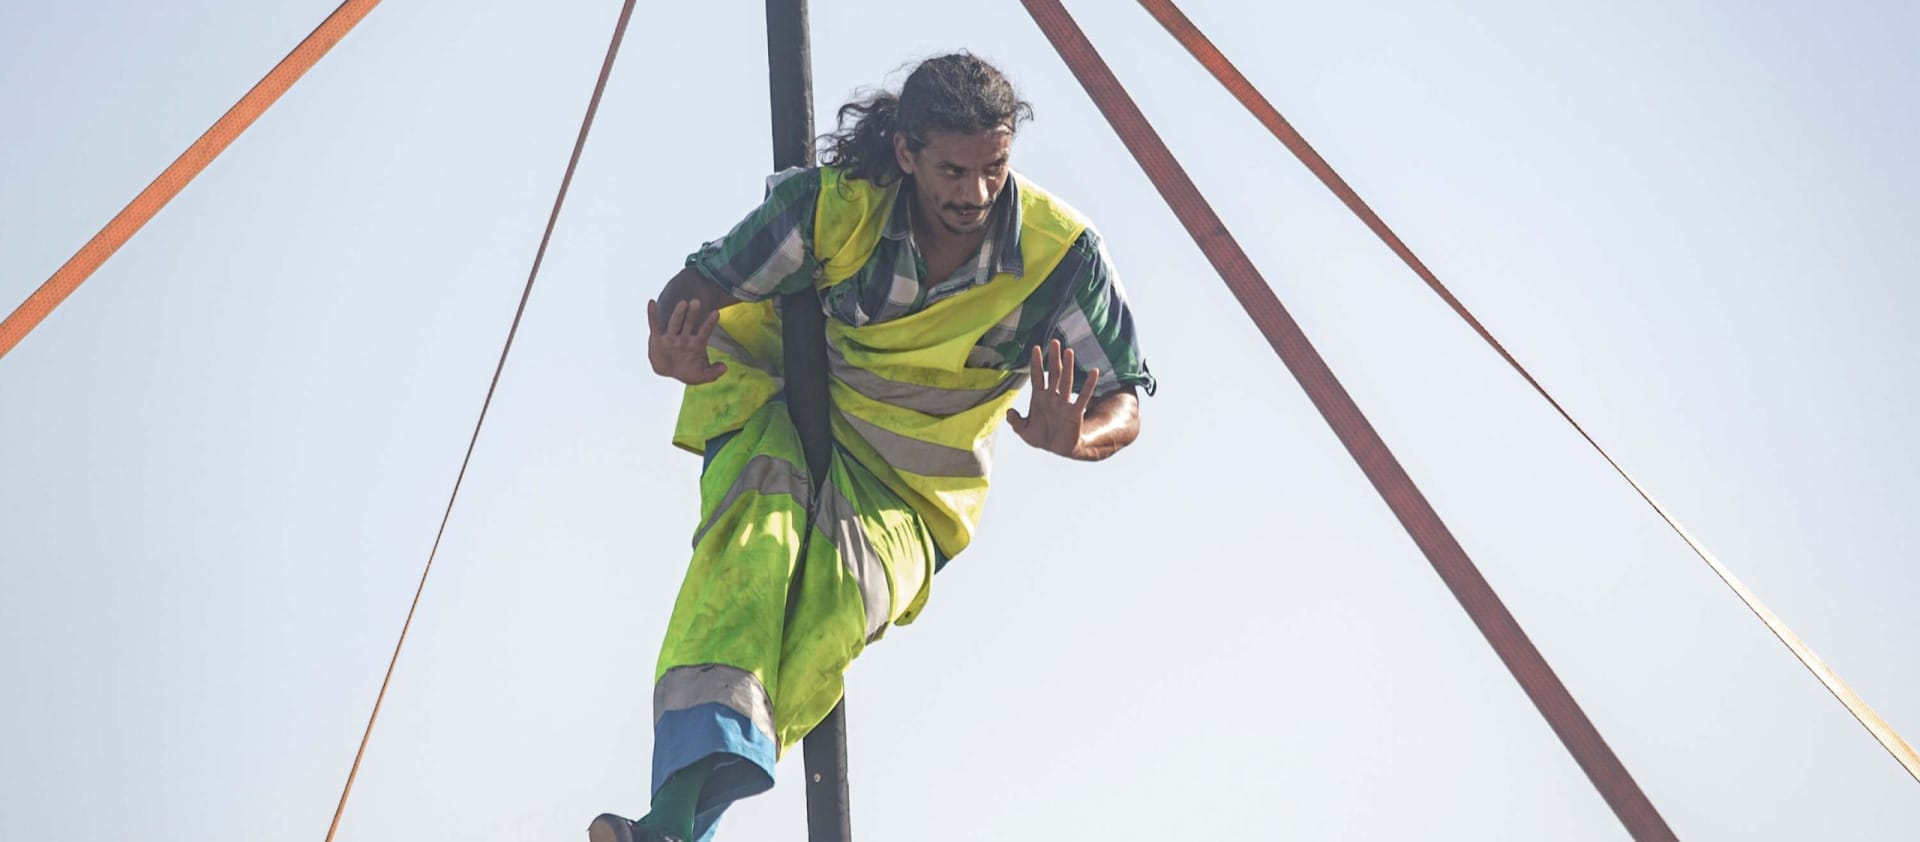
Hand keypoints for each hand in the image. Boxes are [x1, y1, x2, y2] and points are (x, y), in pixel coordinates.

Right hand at [646, 298, 727, 384]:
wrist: (669, 374)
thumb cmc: (688, 371)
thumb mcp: (703, 375)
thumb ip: (714, 372)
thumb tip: (725, 368)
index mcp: (697, 343)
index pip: (705, 331)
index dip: (710, 323)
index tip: (716, 312)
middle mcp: (684, 337)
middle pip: (689, 324)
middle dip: (693, 314)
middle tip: (697, 302)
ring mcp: (671, 337)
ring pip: (675, 323)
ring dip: (678, 314)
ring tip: (683, 303)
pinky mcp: (657, 339)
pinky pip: (654, 325)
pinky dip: (652, 315)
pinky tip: (652, 303)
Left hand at [1007, 339, 1099, 457]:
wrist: (1058, 449)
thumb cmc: (1042, 437)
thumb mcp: (1024, 431)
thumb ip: (1015, 422)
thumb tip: (1008, 412)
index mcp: (1039, 398)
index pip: (1037, 376)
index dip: (1036, 363)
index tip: (1036, 348)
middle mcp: (1052, 397)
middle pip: (1053, 373)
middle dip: (1053, 358)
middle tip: (1055, 341)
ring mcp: (1064, 403)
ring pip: (1066, 381)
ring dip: (1068, 366)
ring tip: (1069, 351)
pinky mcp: (1075, 412)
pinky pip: (1083, 397)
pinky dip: (1088, 385)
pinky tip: (1094, 372)